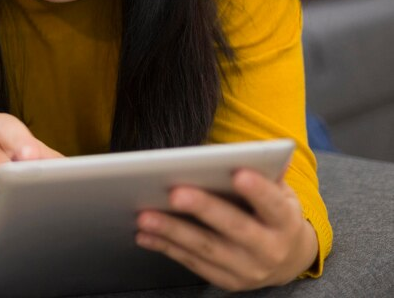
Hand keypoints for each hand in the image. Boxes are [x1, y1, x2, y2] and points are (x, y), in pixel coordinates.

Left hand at [135, 169, 318, 290]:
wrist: (287, 259)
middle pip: (235, 227)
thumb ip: (265, 173)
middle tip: (174, 193)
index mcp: (285, 222)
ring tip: (144, 216)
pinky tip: (144, 235)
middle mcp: (270, 250)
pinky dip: (166, 247)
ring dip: (172, 231)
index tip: (238, 173)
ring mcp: (248, 270)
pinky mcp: (227, 281)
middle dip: (203, 209)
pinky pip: (192, 263)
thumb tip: (247, 150)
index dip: (257, 191)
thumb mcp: (280, 192)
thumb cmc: (273, 213)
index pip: (273, 204)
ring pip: (206, 248)